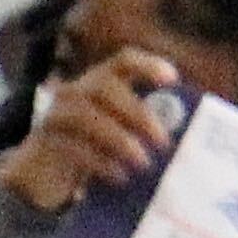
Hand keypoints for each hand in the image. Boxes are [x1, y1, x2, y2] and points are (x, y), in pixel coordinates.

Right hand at [0, 50, 182, 214]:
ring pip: (85, 116)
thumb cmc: (96, 148)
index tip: (173, 80)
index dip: (148, 65)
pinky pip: (73, 147)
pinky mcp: (46, 142)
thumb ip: (147, 126)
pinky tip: (121, 176)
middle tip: (163, 142)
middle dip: (137, 113)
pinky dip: (100, 162)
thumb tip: (191, 135)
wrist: (46, 172)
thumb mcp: (120, 130)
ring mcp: (57, 114)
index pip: (124, 60)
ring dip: (118, 138)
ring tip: (143, 162)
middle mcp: (77, 91)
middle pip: (105, 87)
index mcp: (101, 81)